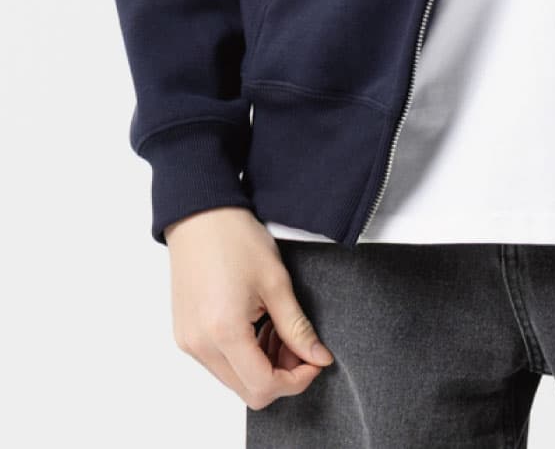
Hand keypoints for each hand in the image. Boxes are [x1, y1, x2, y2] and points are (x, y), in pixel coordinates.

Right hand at [164, 206, 334, 410]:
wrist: (199, 215)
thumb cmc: (235, 239)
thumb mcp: (276, 282)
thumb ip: (298, 327)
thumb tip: (318, 357)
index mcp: (224, 332)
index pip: (263, 387)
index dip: (296, 380)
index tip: (315, 360)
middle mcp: (200, 346)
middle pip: (248, 391)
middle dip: (281, 375)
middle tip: (299, 344)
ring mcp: (189, 342)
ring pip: (233, 379)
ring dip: (262, 366)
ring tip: (279, 330)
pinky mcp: (185, 335)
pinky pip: (218, 363)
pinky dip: (243, 355)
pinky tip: (258, 327)